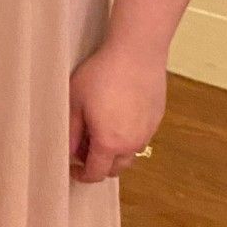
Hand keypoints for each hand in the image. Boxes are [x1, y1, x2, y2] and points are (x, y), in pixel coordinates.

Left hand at [68, 42, 165, 182]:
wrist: (137, 52)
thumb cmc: (103, 73)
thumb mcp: (75, 102)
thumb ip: (71, 131)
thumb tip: (70, 150)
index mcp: (109, 143)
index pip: (96, 173)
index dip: (82, 175)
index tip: (74, 168)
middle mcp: (132, 143)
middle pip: (115, 168)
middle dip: (98, 164)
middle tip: (84, 146)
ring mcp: (148, 131)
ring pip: (129, 152)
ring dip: (114, 150)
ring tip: (100, 129)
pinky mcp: (156, 118)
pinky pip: (140, 135)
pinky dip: (128, 135)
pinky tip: (117, 114)